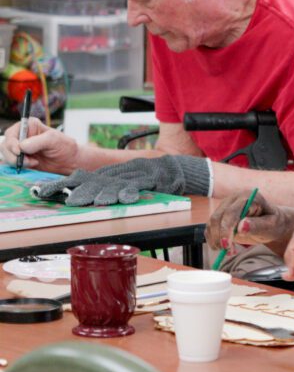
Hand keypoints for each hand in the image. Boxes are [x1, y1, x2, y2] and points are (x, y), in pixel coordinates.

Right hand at [2, 117, 78, 173]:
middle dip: (13, 155)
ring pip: (7, 155)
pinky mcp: (21, 158)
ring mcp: (20, 148)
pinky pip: (11, 163)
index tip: (19, 152)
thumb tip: (22, 147)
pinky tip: (32, 165)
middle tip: (29, 161)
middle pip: (5, 145)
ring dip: (17, 161)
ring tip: (34, 163)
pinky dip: (19, 166)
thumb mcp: (54, 140)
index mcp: (29, 126)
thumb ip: (38, 142)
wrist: (70, 161)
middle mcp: (22, 135)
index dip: (12, 143)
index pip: (11, 133)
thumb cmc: (65, 146)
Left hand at [32, 155, 209, 206]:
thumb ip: (105, 185)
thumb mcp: (122, 181)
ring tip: (93, 202)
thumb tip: (79, 194)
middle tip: (69, 201)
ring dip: (104, 194)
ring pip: (115, 185)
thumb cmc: (146, 178)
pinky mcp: (148, 180)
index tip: (42, 192)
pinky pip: (138, 186)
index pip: (80, 178)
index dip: (62, 185)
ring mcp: (132, 176)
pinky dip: (131, 192)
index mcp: (108, 174)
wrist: (174, 168)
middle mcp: (117, 174)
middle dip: (80, 191)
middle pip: (94, 182)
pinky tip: (125, 199)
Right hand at [206, 191, 292, 253]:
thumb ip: (257, 225)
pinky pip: (210, 226)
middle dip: (220, 236)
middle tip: (227, 251)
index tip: (227, 245)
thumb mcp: (271, 226)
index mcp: (249, 197)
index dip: (226, 229)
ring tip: (227, 251)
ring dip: (215, 239)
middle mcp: (234, 198)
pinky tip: (222, 247)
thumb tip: (241, 226)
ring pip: (212, 222)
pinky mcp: (221, 214)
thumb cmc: (273, 223)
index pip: (231, 212)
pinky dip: (213, 238)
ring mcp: (226, 205)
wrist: (271, 223)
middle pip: (218, 217)